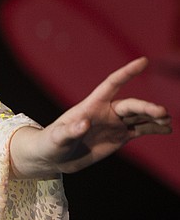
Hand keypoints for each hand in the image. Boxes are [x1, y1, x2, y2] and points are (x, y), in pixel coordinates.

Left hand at [9, 56, 171, 178]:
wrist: (54, 157)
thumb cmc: (50, 143)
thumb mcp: (57, 138)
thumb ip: (70, 130)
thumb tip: (85, 123)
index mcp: (91, 105)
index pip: (112, 84)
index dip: (127, 72)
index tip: (144, 61)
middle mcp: (106, 111)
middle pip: (131, 105)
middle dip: (147, 107)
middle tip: (162, 113)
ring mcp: (114, 124)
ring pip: (139, 116)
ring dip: (155, 117)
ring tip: (168, 122)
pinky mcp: (119, 137)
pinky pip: (141, 130)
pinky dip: (154, 128)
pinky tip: (167, 129)